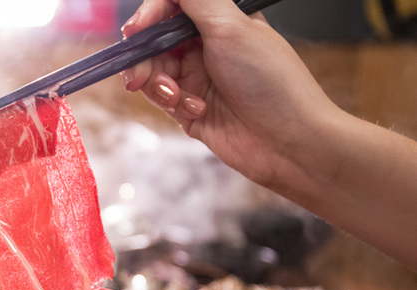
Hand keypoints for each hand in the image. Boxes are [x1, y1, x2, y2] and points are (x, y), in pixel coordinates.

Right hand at [120, 0, 338, 187]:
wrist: (287, 140)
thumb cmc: (271, 81)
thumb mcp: (231, 26)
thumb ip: (195, 1)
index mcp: (220, 21)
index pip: (171, 8)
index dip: (150, 16)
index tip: (136, 30)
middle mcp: (206, 48)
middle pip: (154, 43)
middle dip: (144, 58)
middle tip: (139, 76)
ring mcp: (198, 80)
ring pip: (153, 73)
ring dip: (157, 84)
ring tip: (175, 96)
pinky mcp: (190, 111)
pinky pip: (162, 102)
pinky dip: (174, 104)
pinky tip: (198, 110)